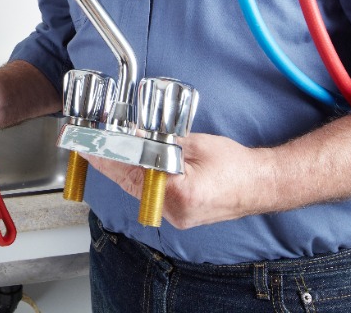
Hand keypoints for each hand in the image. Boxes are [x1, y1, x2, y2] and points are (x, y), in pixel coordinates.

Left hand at [84, 132, 264, 228]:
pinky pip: (150, 196)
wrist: (261, 184)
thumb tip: (132, 134)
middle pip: (130, 184)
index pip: (132, 172)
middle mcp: (175, 211)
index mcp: (180, 193)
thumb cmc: (236, 164)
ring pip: (138, 191)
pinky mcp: (179, 216)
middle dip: (110, 164)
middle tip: (89, 147)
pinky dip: (139, 180)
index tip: (88, 146)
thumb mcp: (194, 143)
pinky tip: (129, 166)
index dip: (107, 158)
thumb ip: (160, 141)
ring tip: (105, 153)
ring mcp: (176, 217)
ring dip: (122, 172)